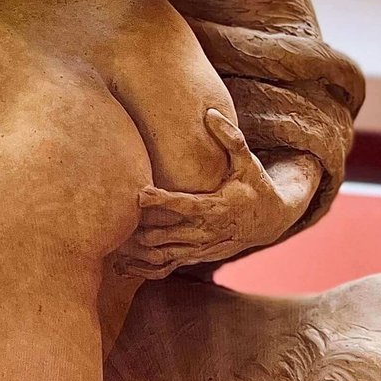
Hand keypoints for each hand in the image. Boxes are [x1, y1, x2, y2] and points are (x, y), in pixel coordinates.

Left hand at [109, 110, 315, 277]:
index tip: (139, 192)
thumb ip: (230, 137)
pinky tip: (121, 267)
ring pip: (164, 255)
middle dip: (140, 229)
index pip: (184, 205)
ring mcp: (201, 248)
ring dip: (138, 252)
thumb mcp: (247, 161)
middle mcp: (207, 232)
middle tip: (112, 219)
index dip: (161, 200)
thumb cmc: (254, 185)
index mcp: (217, 207)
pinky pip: (168, 268)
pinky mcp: (196, 257)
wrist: (270, 220)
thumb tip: (210, 111)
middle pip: (167, 234)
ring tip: (111, 243)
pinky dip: (145, 269)